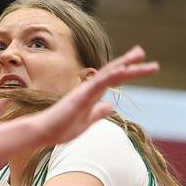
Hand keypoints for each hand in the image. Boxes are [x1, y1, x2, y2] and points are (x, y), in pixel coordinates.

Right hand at [32, 46, 158, 144]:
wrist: (43, 133)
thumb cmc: (61, 128)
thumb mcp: (87, 122)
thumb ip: (98, 112)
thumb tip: (110, 105)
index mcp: (92, 94)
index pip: (112, 79)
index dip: (126, 71)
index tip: (140, 64)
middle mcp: (89, 88)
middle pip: (113, 72)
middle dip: (129, 62)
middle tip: (142, 52)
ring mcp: (85, 90)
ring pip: (109, 73)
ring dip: (126, 64)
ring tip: (140, 54)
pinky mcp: (81, 95)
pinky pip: (99, 82)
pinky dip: (112, 74)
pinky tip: (124, 69)